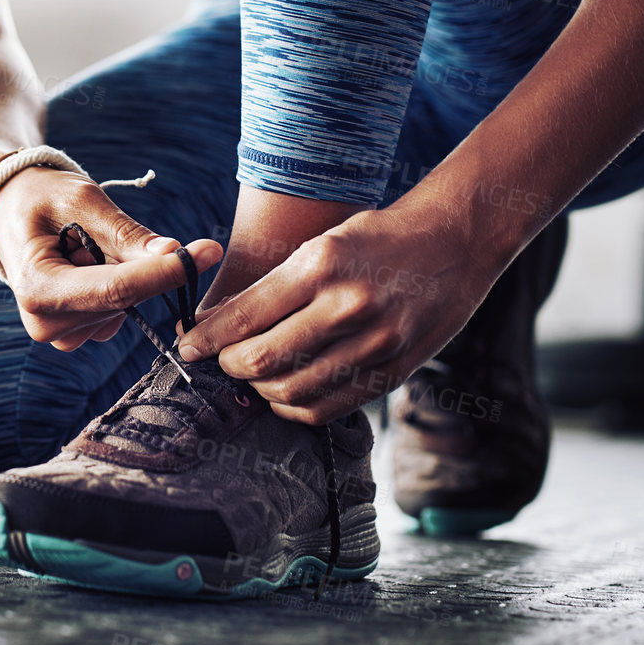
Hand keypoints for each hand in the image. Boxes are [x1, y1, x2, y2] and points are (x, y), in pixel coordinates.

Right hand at [0, 167, 223, 351]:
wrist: (9, 209)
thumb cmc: (40, 196)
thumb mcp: (82, 199)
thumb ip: (125, 232)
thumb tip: (174, 252)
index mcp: (37, 288)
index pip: (117, 289)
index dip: (166, 272)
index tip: (208, 250)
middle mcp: (45, 322)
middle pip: (124, 299)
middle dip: (142, 265)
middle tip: (118, 231)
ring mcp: (59, 334)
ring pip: (125, 306)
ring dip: (124, 272)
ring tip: (86, 245)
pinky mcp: (73, 334)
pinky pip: (118, 312)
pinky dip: (117, 285)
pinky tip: (89, 263)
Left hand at [175, 200, 503, 423]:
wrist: (455, 241)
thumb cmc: (377, 237)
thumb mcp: (321, 243)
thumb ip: (276, 286)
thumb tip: (219, 325)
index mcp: (321, 266)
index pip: (245, 316)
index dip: (207, 338)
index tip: (188, 346)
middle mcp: (347, 306)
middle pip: (262, 360)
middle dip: (229, 365)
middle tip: (221, 360)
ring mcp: (375, 342)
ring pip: (292, 391)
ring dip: (260, 389)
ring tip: (254, 375)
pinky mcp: (395, 370)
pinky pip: (330, 407)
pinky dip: (297, 407)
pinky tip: (286, 392)